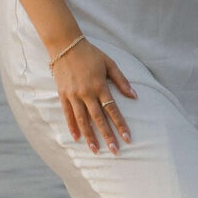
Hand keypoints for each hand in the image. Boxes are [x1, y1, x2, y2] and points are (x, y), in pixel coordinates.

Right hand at [52, 37, 136, 152]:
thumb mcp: (109, 63)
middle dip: (107, 136)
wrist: (66, 45)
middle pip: (99, 119)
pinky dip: (72, 126)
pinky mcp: (63, 95)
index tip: (127, 138)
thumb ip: (121, 81)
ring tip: (96, 150)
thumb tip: (134, 96)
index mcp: (100, 85)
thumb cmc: (91, 54)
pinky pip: (68, 114)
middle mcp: (87, 93)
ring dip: (90, 136)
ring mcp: (74, 95)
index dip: (120, 125)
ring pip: (83, 120)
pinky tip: (77, 138)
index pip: (112, 109)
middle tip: (115, 151)